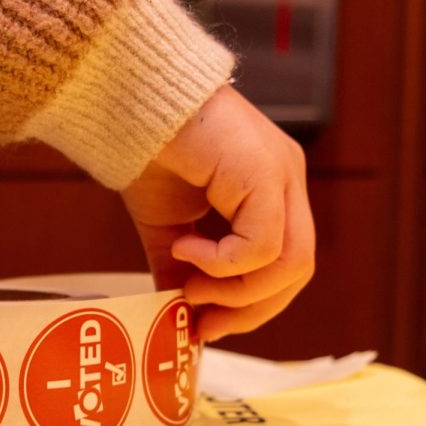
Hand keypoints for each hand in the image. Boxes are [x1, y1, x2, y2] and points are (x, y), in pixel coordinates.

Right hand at [121, 85, 314, 341]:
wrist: (127, 99)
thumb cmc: (144, 149)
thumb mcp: (166, 226)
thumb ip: (179, 270)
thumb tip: (177, 319)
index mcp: (268, 190)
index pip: (285, 264)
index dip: (251, 305)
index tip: (205, 326)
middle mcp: (284, 181)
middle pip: (297, 270)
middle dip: (250, 309)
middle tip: (201, 323)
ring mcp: (280, 175)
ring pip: (290, 264)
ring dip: (236, 292)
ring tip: (189, 287)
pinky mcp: (263, 173)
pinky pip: (261, 245)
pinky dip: (222, 264)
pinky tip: (185, 250)